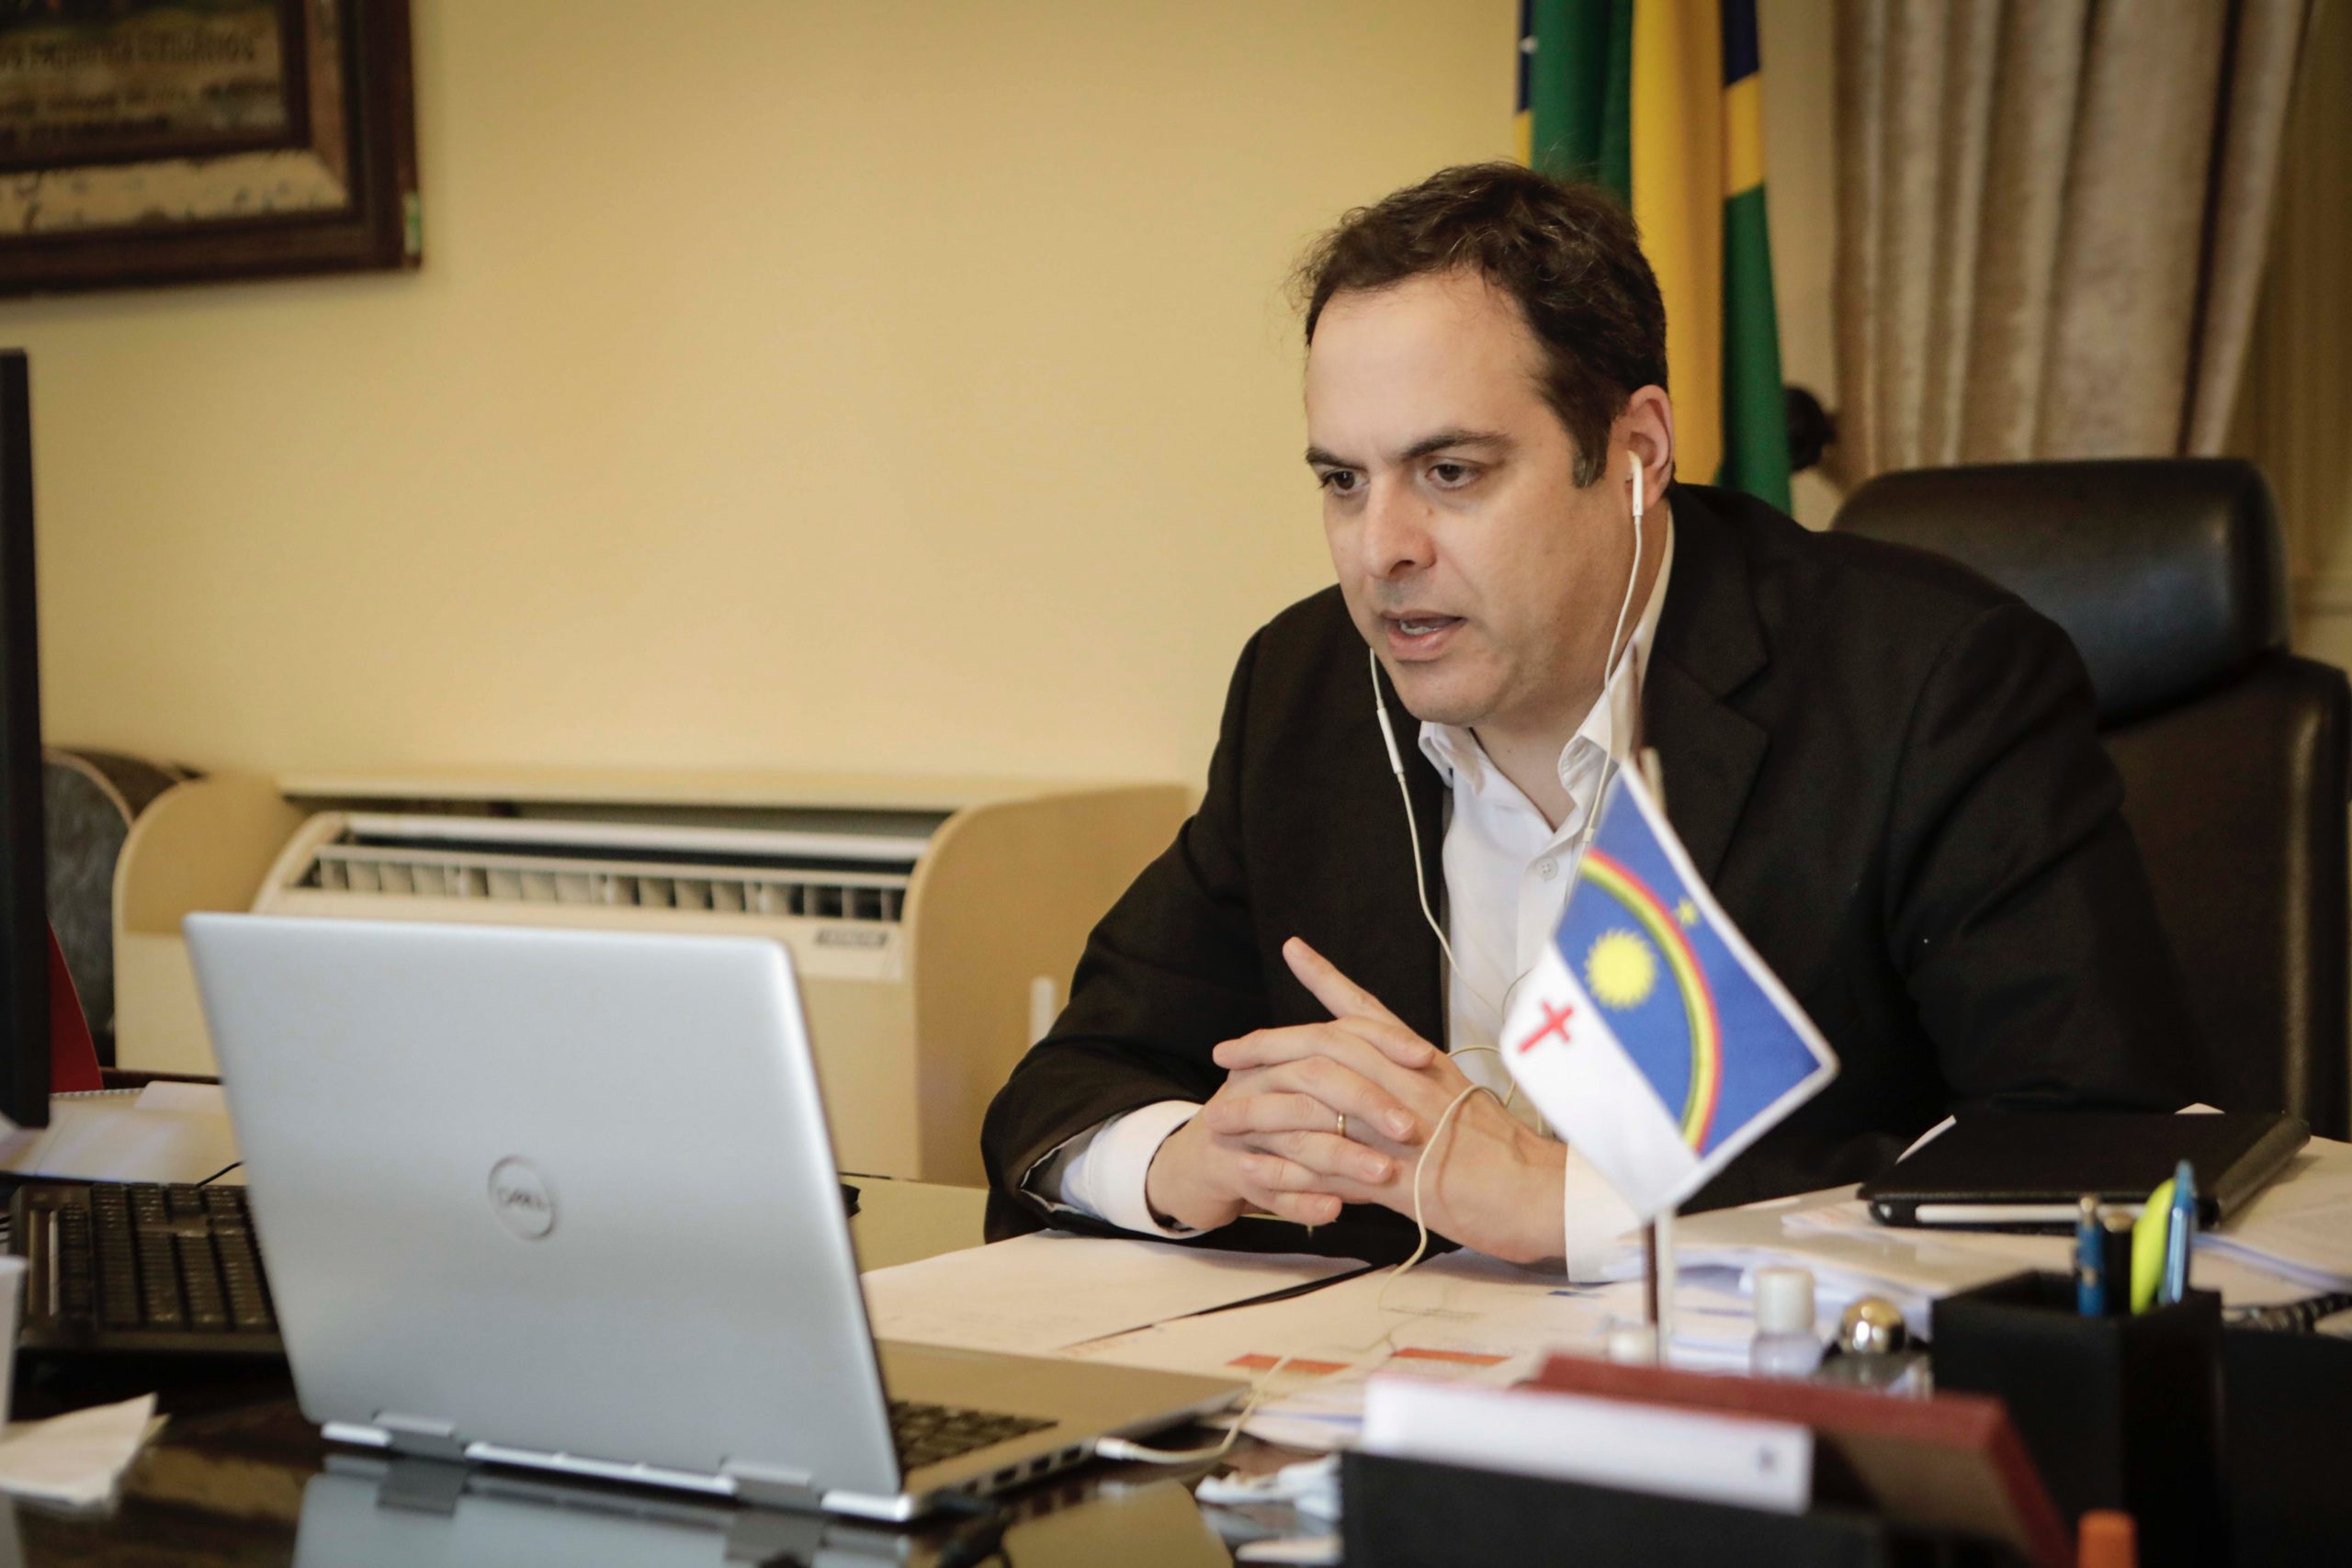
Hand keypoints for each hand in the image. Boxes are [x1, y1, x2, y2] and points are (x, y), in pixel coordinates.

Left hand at [1149, 938, 1567, 1262]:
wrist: (1542, 1197)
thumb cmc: (1509, 1156)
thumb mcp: (1464, 1102)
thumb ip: (1421, 1085)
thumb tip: (1393, 1076)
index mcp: (1424, 1063)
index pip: (1367, 1009)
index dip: (1327, 978)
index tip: (1292, 950)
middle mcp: (1408, 1082)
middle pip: (1325, 1045)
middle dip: (1269, 1044)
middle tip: (1226, 1048)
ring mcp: (1400, 1126)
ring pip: (1317, 1099)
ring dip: (1264, 1104)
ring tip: (1221, 1109)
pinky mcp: (1393, 1176)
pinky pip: (1327, 1164)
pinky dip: (1287, 1165)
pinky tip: (1253, 1167)